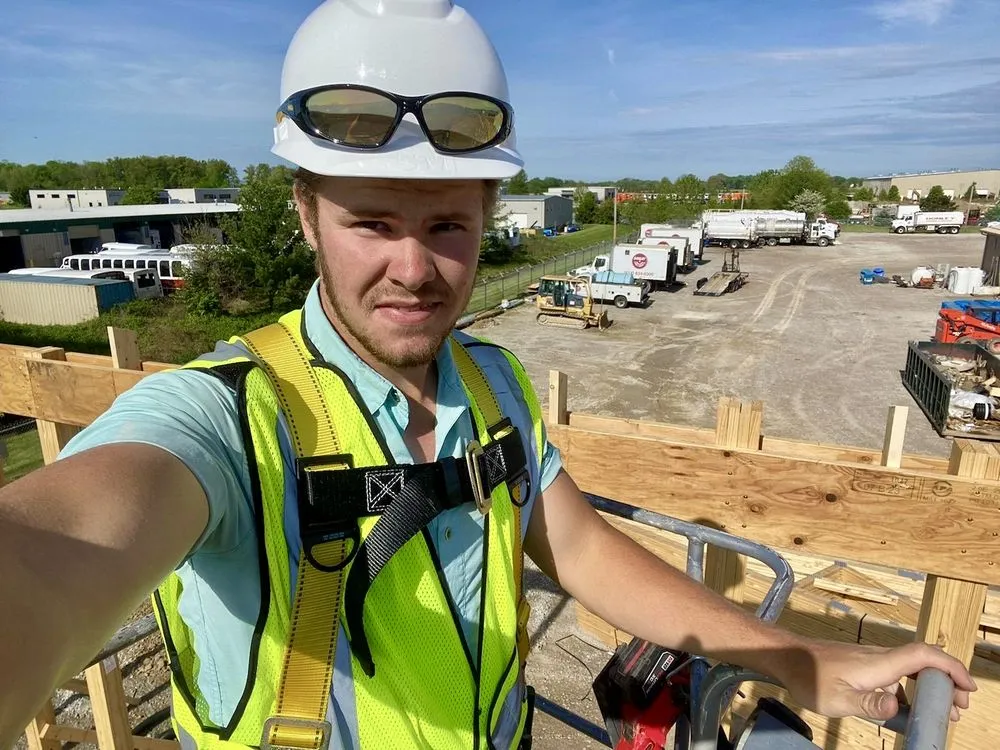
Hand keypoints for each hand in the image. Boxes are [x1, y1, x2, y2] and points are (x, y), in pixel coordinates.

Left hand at [778, 640, 976, 722]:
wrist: (787, 657)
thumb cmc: (808, 678)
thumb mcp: (836, 698)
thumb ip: (868, 703)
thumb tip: (897, 706)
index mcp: (879, 663)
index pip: (924, 656)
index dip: (950, 667)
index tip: (967, 687)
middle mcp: (880, 658)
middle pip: (924, 662)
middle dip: (947, 682)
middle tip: (958, 708)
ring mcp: (872, 661)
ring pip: (910, 669)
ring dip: (929, 687)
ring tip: (938, 713)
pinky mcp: (864, 666)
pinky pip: (895, 675)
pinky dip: (909, 690)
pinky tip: (905, 710)